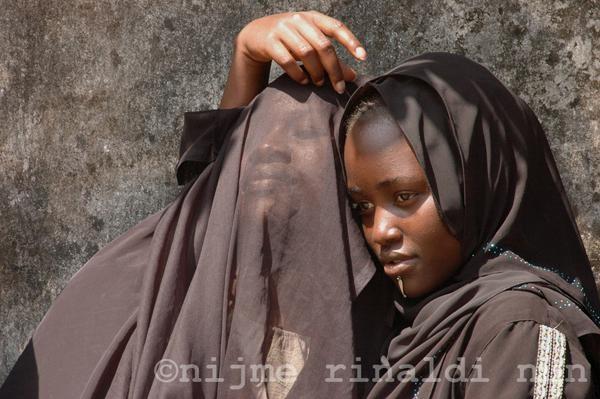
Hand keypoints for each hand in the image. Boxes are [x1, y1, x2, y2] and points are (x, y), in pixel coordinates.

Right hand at [236, 11, 365, 93]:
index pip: (336, 27)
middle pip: (323, 45)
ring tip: (318, 83)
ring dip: (316, 72)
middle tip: (339, 87)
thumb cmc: (290, 40)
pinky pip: (287, 60)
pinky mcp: (270, 42)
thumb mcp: (310, 43)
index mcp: (313, 17)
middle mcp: (299, 20)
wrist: (256, 34)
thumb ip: (331, 58)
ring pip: (306, 53)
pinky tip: (303, 81)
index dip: (351, 42)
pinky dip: (298, 74)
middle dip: (333, 69)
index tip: (363, 57)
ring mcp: (283, 29)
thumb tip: (352, 76)